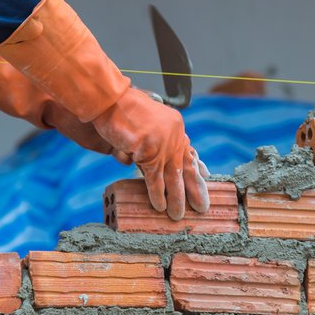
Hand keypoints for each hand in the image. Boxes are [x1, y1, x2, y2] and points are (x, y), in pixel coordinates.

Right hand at [92, 87, 209, 218]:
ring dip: (176, 198)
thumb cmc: (121, 111)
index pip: (189, 151)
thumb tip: (154, 168)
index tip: (205, 177)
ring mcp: (164, 142)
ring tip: (178, 214)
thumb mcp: (145, 126)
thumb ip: (154, 144)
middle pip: (186, 167)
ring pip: (172, 176)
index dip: (197, 167)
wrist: (109, 100)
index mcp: (175, 125)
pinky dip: (157, 194)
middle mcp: (174, 133)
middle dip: (194, 189)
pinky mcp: (150, 151)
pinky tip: (160, 206)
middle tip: (202, 206)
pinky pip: (155, 178)